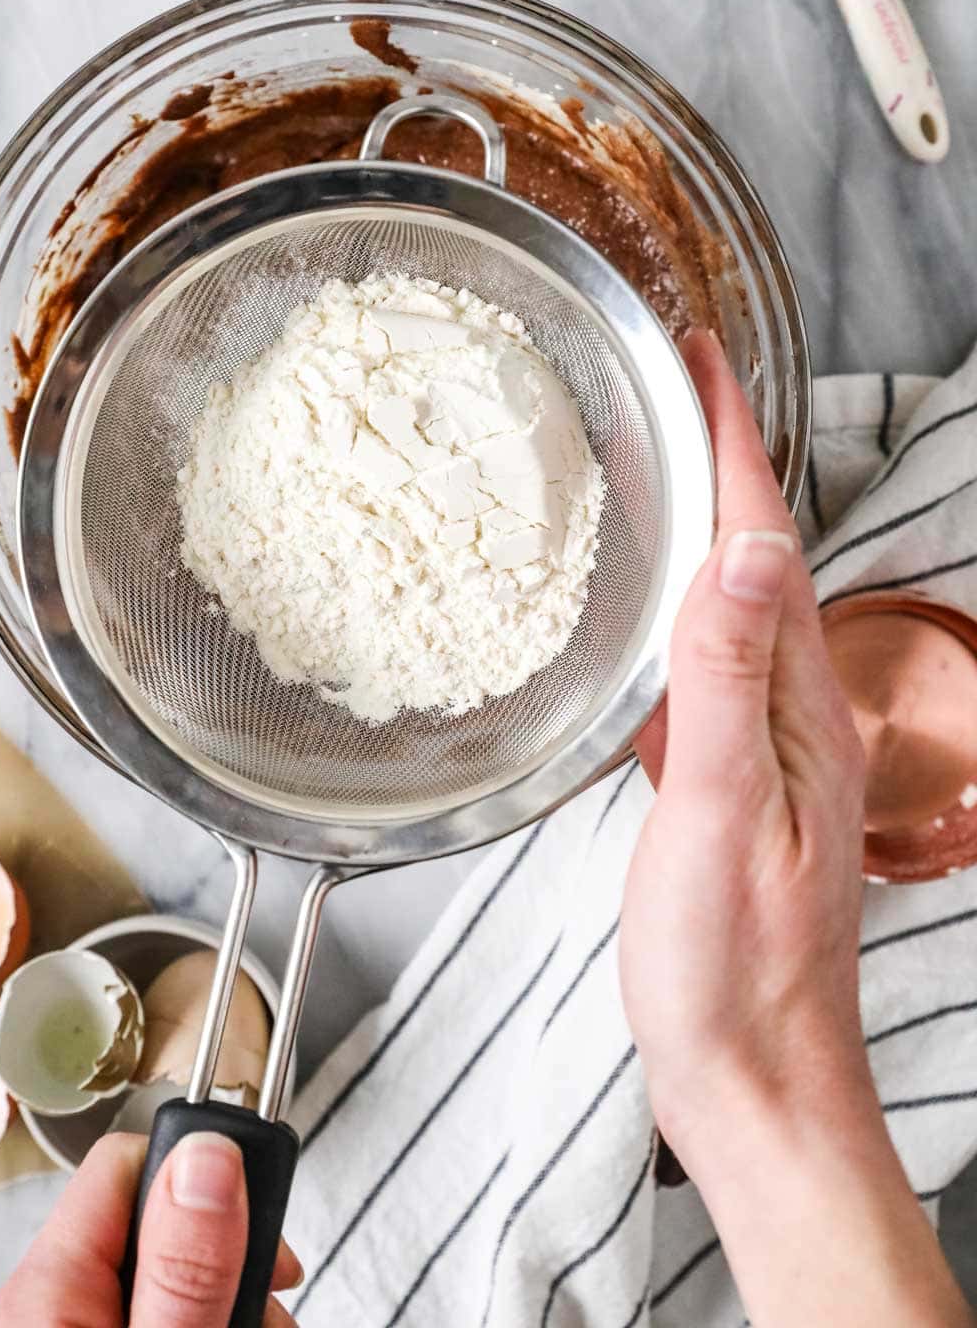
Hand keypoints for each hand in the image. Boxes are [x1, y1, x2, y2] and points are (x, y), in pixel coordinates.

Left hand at [0, 1131, 300, 1327]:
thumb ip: (186, 1267)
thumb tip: (210, 1154)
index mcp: (43, 1291)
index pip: (128, 1160)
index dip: (209, 1175)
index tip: (267, 1227)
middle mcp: (29, 1308)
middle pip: (150, 1224)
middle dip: (224, 1255)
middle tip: (271, 1307)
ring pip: (152, 1278)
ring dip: (215, 1297)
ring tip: (261, 1327)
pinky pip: (136, 1312)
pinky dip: (186, 1317)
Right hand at [620, 332, 971, 1327]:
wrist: (751, 1079)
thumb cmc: (732, 966)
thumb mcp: (720, 813)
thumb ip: (728, 679)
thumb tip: (752, 548)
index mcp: (796, 701)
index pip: (768, 536)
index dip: (733, 439)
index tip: (698, 357)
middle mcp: (791, 709)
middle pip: (757, 552)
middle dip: (718, 455)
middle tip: (665, 385)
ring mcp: (763, 744)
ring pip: (731, 600)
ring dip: (698, 521)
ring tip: (648, 463)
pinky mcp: (728, 777)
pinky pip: (706, 658)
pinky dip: (674, 602)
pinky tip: (640, 607)